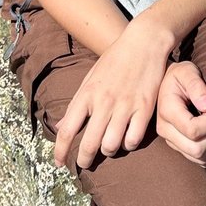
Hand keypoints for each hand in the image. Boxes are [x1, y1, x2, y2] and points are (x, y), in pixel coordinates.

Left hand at [53, 17, 171, 171]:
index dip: (60, 151)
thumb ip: (76, 105)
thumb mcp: (90, 78)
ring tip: (108, 147)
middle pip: (89, 144)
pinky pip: (134, 139)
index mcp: (87, 94)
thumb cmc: (114, 60)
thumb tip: (60, 126)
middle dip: (84, 159)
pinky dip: (129, 144)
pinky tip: (127, 139)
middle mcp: (104, 102)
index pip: (67, 130)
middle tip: (85, 163)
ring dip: (108, 151)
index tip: (60, 163)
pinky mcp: (145, 108)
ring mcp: (125, 105)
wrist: (143, 42)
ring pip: (111, 145)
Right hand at [156, 62, 205, 167]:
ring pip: (199, 157)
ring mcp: (170, 140)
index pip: (193, 131)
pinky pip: (199, 160)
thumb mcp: (188, 72)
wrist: (169, 83)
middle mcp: (164, 129)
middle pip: (196, 149)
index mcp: (167, 111)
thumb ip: (197, 85)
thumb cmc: (182, 76)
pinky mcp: (177, 147)